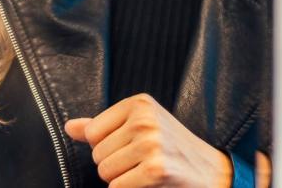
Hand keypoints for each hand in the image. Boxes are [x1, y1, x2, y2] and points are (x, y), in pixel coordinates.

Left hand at [64, 93, 232, 187]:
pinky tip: (148, 183)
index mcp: (139, 103)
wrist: (212, 170)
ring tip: (144, 171)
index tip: (130, 146)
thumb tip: (70, 127)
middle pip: (97, 154)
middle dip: (114, 164)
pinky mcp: (155, 170)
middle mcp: (144, 120)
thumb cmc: (173, 148)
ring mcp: (150, 144)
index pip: (93, 132)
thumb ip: (103, 126)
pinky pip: (117, 187)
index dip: (106, 146)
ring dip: (121, 179)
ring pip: (105, 172)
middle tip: (141, 161)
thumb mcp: (140, 126)